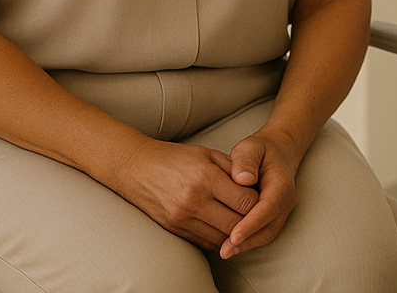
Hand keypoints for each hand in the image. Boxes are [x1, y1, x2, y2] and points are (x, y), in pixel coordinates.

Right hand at [112, 138, 258, 252]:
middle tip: (255, 213)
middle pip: (237, 224)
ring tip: (241, 221)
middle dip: (250, 220)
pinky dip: (219, 239)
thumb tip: (256, 186)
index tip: (260, 197)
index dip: (258, 202)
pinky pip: (206, 243)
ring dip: (236, 233)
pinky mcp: (174, 229)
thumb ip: (233, 169)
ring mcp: (182, 218)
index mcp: (206, 177)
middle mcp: (194, 200)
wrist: (136, 168)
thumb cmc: (175, 158)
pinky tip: (223, 228)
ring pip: (223, 238)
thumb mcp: (207, 153)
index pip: (246, 201)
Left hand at [220, 128, 302, 258]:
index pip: (268, 207)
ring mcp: (283, 210)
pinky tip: (230, 244)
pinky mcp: (275, 216)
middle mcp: (286, 200)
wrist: (278, 150)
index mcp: (282, 182)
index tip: (234, 236)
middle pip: (270, 227)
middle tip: (224, 251)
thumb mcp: (250, 147)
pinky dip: (249, 240)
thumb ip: (246, 161)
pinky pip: (264, 232)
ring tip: (225, 251)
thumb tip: (243, 180)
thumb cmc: (260, 149)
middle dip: (248, 241)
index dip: (252, 224)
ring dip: (248, 244)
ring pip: (268, 233)